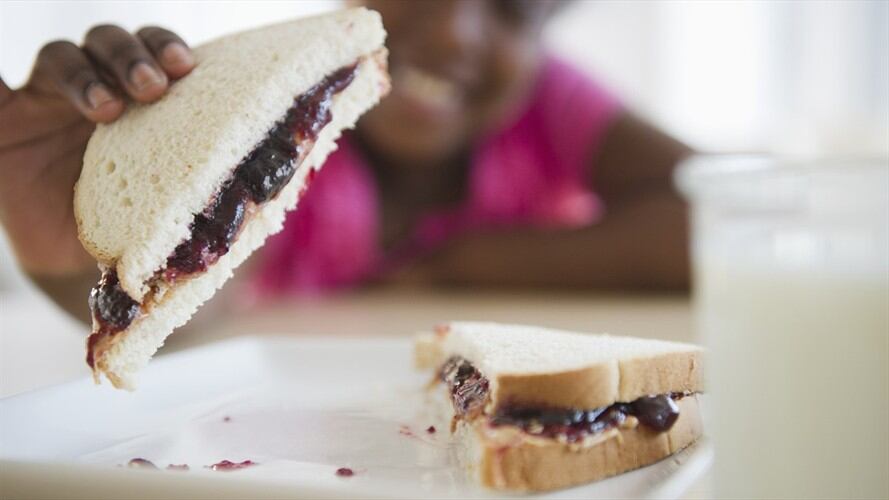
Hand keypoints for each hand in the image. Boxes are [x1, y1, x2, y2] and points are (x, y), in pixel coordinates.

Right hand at [0, 25, 193, 276]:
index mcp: (147, 101)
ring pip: (64, 57)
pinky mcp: (4, 122)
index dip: (167, 49)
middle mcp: (100, 89)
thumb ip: (218, 184)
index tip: (188, 67)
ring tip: (110, 107)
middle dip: (133, 56)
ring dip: (88, 74)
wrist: (83, 265)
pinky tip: (5, 86)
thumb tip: (295, 176)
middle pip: (111, 43)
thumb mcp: (180, 206)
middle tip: (155, 86)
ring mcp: (49, 101)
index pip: (155, 52)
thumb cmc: (142, 228)